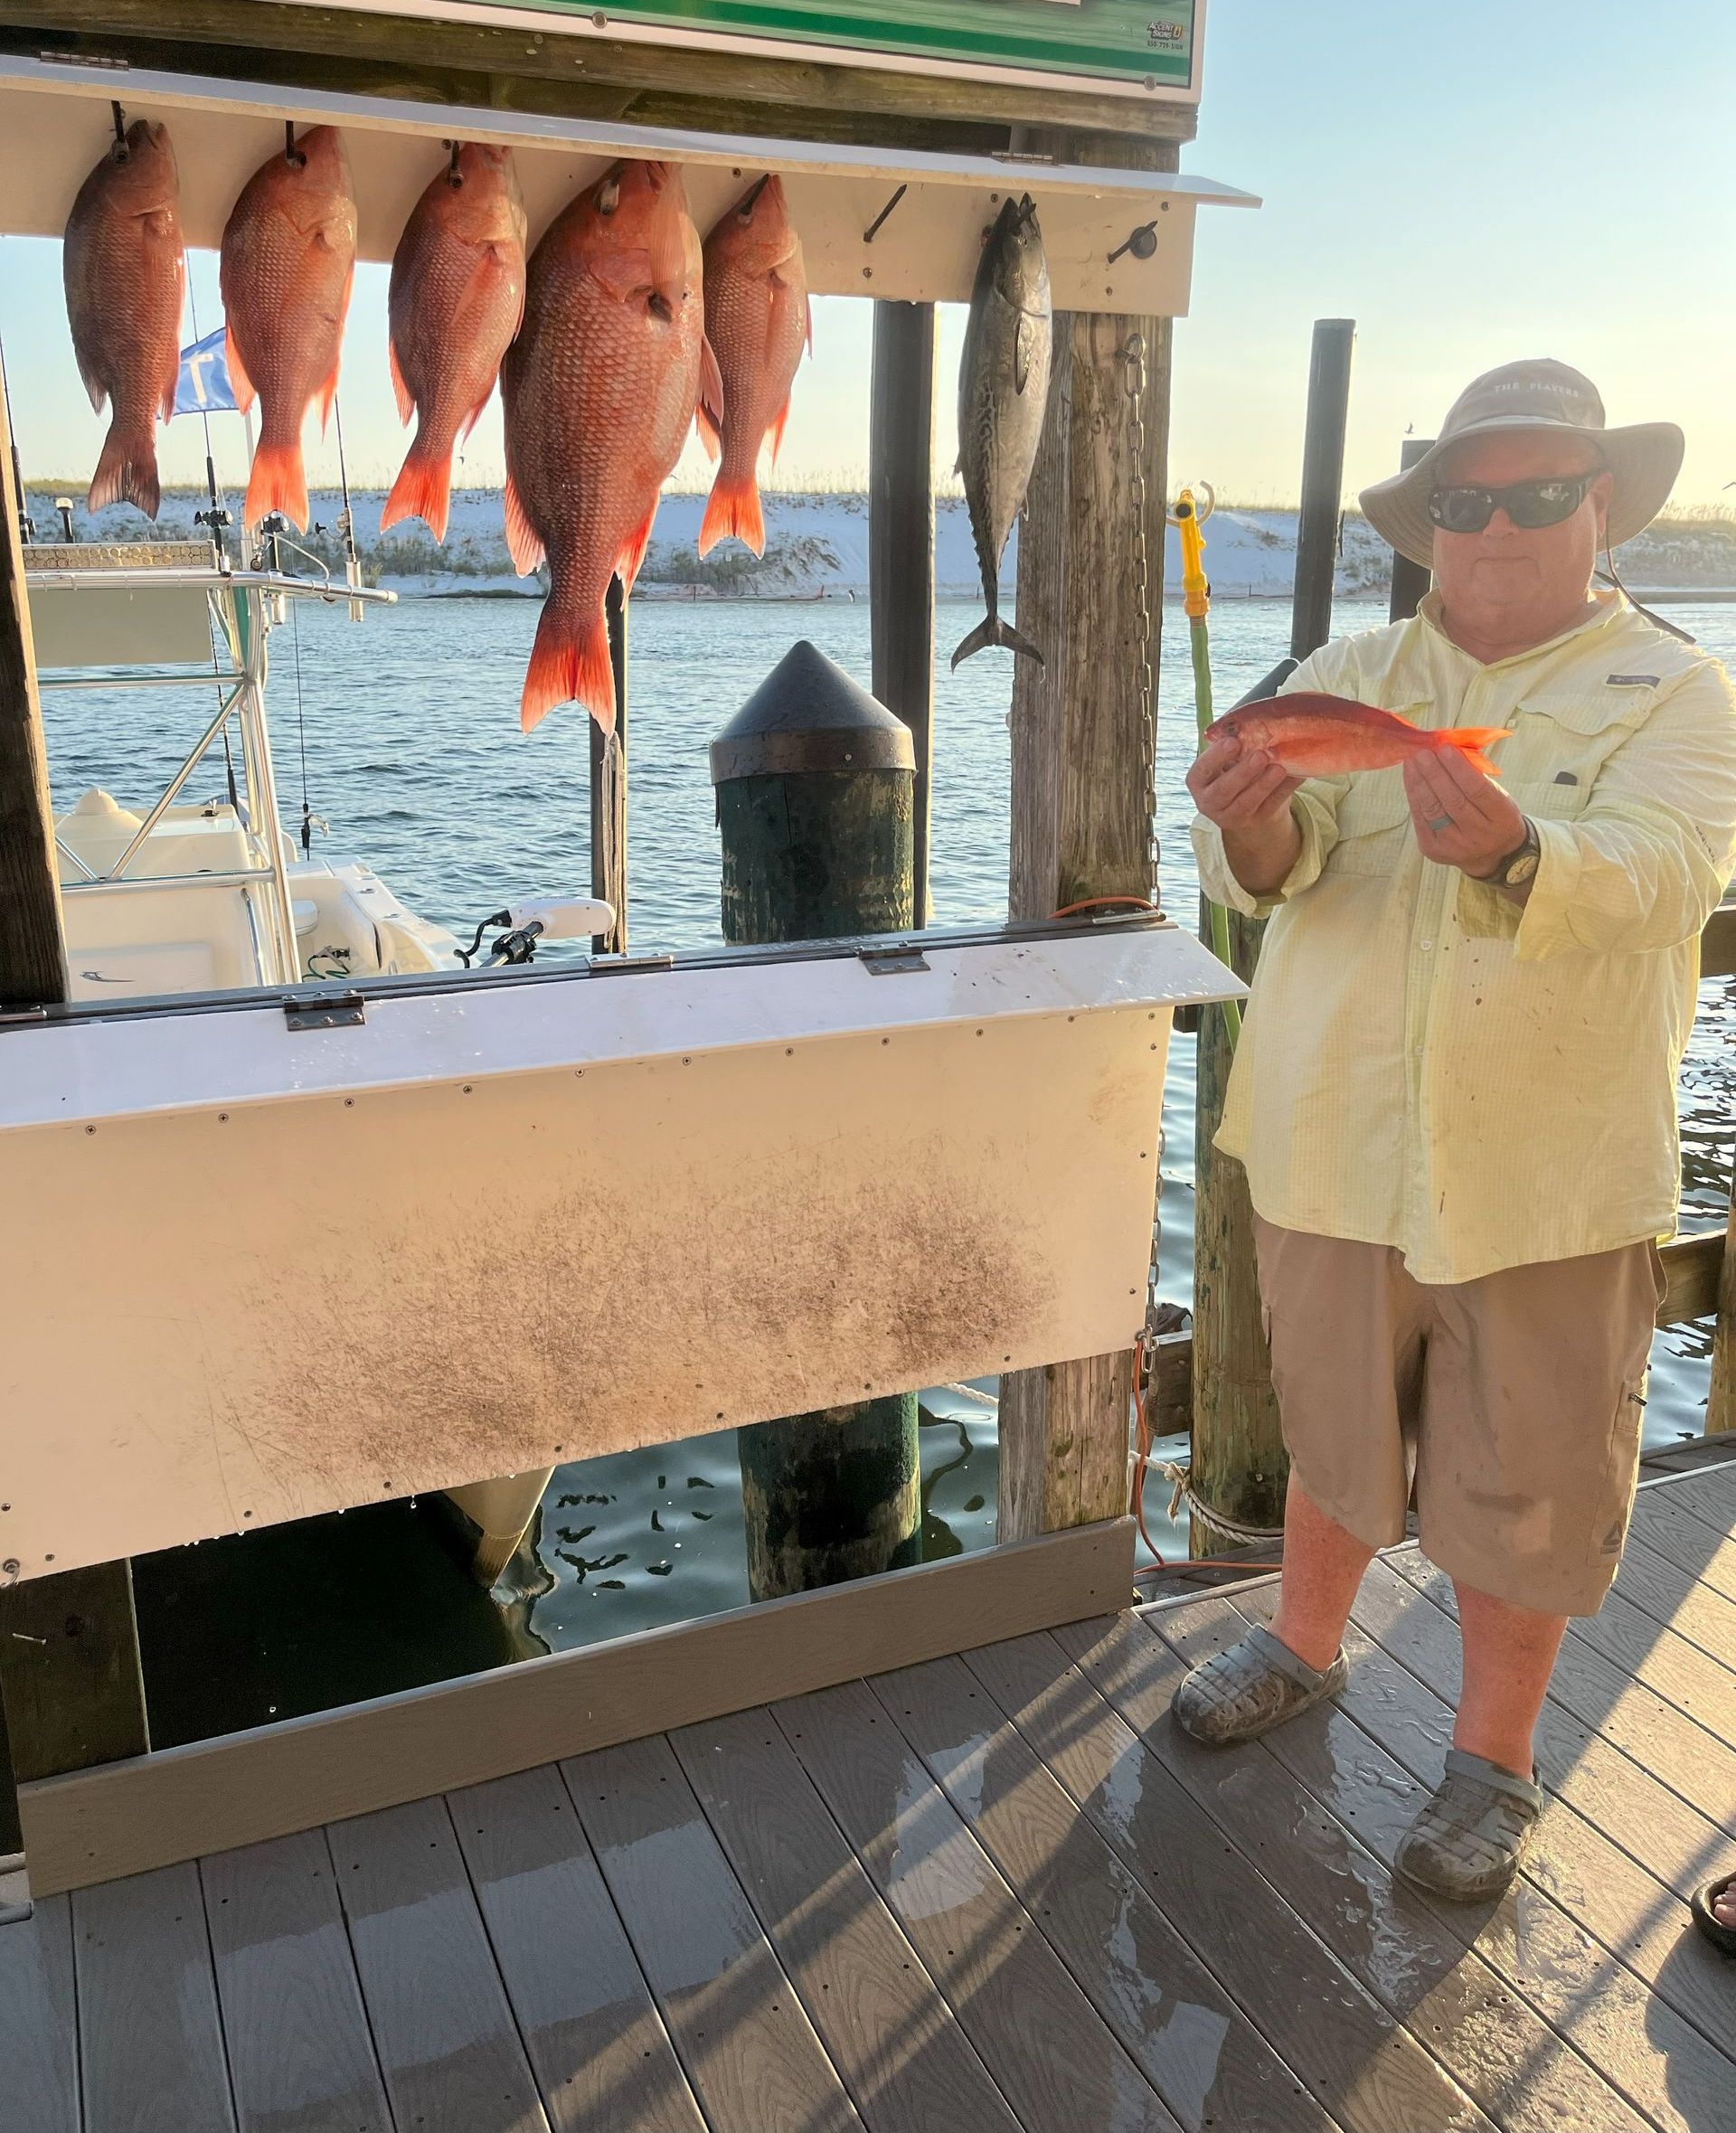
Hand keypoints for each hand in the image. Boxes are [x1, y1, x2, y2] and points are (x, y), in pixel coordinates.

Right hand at [1188, 736, 1306, 897]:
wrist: (1247, 808)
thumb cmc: (1234, 773)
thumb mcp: (1225, 761)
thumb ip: (1230, 746)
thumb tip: (1249, 722)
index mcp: (1199, 781)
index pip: (1203, 769)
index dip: (1217, 756)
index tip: (1233, 741)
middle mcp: (1210, 802)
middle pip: (1224, 789)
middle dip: (1243, 772)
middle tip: (1260, 755)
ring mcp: (1234, 815)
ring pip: (1248, 801)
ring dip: (1265, 784)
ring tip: (1279, 768)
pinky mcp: (1258, 820)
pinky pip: (1272, 804)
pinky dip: (1286, 789)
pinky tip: (1297, 775)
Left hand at [1403, 748, 1527, 878]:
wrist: (1492, 855)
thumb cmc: (1493, 815)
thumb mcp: (1499, 797)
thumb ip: (1478, 778)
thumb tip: (1448, 750)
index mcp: (1501, 817)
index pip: (1477, 789)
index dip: (1459, 768)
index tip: (1445, 748)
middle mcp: (1478, 835)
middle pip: (1453, 800)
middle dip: (1435, 774)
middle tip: (1423, 752)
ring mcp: (1454, 845)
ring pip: (1433, 810)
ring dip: (1419, 783)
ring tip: (1412, 761)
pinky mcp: (1433, 850)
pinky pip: (1420, 819)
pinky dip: (1413, 796)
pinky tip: (1410, 778)